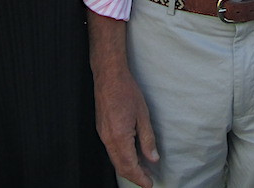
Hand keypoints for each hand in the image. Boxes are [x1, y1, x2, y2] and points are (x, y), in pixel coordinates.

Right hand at [94, 67, 158, 187]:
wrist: (108, 76)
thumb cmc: (126, 91)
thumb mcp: (143, 115)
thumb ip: (147, 139)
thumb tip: (153, 159)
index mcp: (119, 136)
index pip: (130, 165)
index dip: (140, 178)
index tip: (149, 184)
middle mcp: (108, 138)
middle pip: (120, 166)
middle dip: (134, 176)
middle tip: (147, 181)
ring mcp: (103, 134)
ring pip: (114, 160)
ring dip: (128, 168)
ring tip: (142, 171)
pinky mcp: (101, 129)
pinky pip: (111, 151)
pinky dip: (121, 159)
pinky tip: (131, 156)